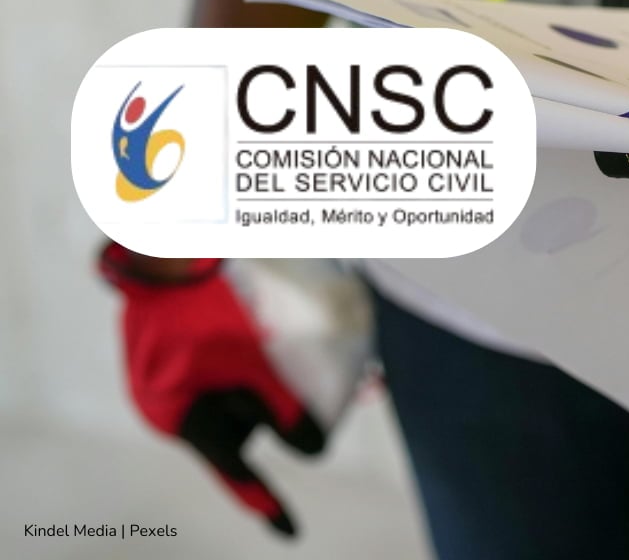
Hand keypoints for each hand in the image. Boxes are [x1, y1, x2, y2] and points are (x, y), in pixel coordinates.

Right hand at [100, 243, 325, 536]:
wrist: (162, 239)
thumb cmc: (201, 297)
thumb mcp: (247, 356)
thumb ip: (280, 405)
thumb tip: (312, 448)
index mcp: (178, 414)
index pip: (232, 470)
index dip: (264, 503)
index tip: (291, 533)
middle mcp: (172, 403)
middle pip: (241, 431)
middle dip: (284, 422)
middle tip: (326, 409)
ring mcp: (176, 376)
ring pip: (241, 398)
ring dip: (275, 391)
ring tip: (325, 371)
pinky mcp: (187, 349)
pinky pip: (232, 372)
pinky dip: (262, 368)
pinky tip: (288, 346)